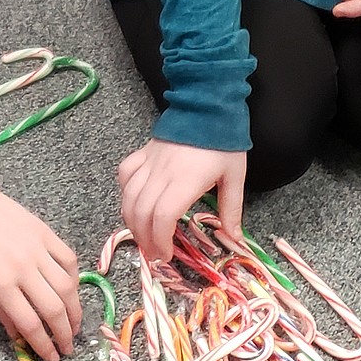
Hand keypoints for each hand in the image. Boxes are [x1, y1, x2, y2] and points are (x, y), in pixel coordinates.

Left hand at [0, 139, 81, 360]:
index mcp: (1, 284)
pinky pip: (68, 259)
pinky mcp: (46, 233)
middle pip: (54, 308)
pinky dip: (74, 277)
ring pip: (68, 286)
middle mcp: (24, 269)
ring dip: (75, 310)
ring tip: (76, 325)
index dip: (44, 345)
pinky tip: (72, 290)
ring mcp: (38, 250)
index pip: (30, 323)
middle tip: (69, 348)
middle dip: (65, 333)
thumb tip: (18, 334)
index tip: (52, 358)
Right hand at [118, 138, 245, 264]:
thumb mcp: (234, 177)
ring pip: (128, 197)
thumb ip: (231, 209)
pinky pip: (125, 175)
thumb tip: (235, 239)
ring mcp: (149, 163)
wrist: (207, 105)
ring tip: (143, 237)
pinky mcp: (143, 153)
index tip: (167, 254)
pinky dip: (125, 193)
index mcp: (185, 181)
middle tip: (155, 253)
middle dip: (144, 238)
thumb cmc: (223, 142)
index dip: (160, 239)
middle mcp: (162, 173)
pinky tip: (133, 203)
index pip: (162, 216)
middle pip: (141, 212)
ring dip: (131, 222)